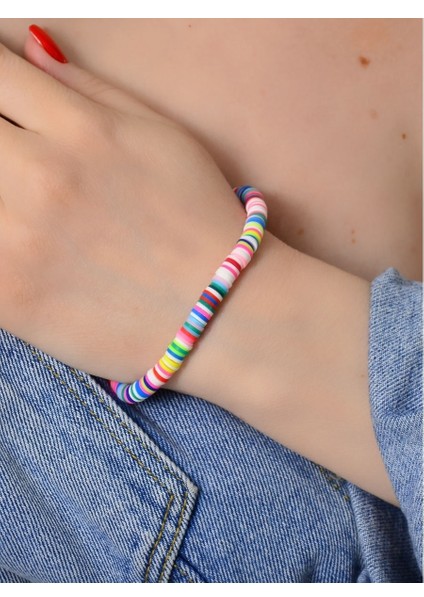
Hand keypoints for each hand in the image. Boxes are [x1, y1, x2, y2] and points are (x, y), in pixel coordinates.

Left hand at [0, 28, 245, 381]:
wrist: (217, 315)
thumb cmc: (199, 221)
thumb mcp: (161, 137)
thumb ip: (90, 89)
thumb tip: (32, 47)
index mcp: (82, 131)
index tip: (4, 98)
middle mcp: (42, 178)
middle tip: (16, 157)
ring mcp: (16, 241)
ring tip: (20, 197)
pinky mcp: (7, 297)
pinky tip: (19, 236)